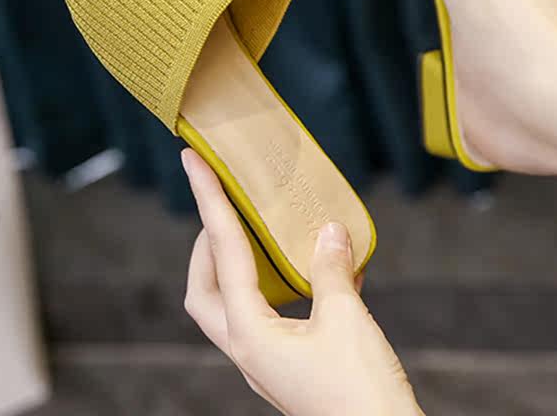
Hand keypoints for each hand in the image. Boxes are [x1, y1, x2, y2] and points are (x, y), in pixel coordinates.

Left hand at [181, 148, 423, 415]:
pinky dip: (269, 287)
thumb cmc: (361, 395)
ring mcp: (265, 363)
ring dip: (234, 267)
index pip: (222, 252)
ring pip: (229, 307)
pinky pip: (263, 317)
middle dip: (206, 245)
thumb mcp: (347, 319)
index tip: (195, 164)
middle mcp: (248, 350)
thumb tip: (327, 230)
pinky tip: (302, 272)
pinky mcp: (287, 367)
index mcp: (250, 335)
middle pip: (204, 291)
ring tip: (256, 234)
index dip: (209, 201)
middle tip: (222, 208)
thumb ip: (330, 269)